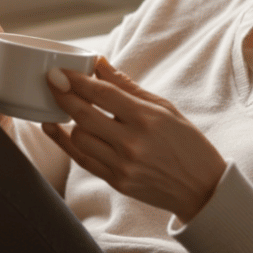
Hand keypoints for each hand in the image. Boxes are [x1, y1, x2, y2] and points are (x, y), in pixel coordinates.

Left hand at [41, 57, 226, 221]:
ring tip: (64, 103)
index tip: (60, 70)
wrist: (202, 188)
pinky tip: (52, 127)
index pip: (103, 94)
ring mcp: (122, 165)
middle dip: (63, 95)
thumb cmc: (187, 142)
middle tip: (51, 80)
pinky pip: (82, 159)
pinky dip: (64, 142)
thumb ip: (128, 86)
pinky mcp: (116, 182)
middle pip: (84, 115)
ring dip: (67, 118)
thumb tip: (100, 63)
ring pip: (79, 137)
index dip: (77, 80)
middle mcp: (132, 143)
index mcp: (147, 119)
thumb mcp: (164, 108)